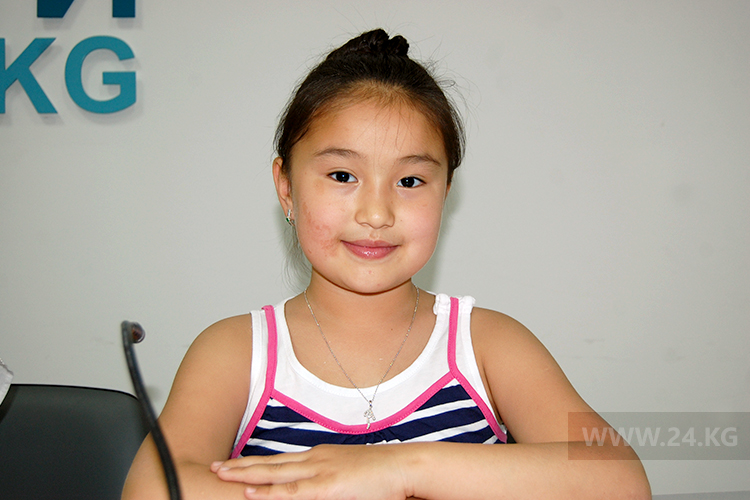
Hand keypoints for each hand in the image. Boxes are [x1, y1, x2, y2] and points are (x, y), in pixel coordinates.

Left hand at [211, 444, 411, 498]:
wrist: (404, 466)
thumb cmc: (383, 474)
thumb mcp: (350, 473)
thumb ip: (331, 480)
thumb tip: (318, 489)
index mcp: (320, 457)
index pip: (280, 461)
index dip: (255, 463)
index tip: (234, 465)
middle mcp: (315, 460)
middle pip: (270, 464)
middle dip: (240, 467)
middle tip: (214, 468)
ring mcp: (319, 472)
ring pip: (274, 475)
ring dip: (245, 476)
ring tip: (221, 476)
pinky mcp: (327, 487)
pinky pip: (291, 492)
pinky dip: (268, 492)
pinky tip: (249, 492)